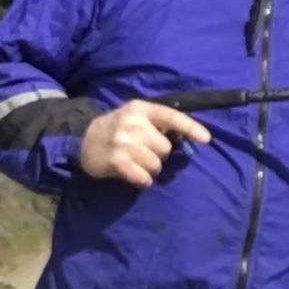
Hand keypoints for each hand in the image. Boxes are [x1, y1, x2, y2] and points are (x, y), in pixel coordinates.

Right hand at [78, 100, 210, 188]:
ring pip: (156, 164)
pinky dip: (142, 180)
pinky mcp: (117, 161)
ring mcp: (123, 142)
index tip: (207, 139)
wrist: (82, 140)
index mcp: (140, 108)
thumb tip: (184, 141)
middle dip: (159, 155)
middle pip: (165, 148)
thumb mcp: (135, 118)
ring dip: (150, 169)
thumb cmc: (116, 129)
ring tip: (136, 163)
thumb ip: (157, 124)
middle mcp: (132, 123)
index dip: (191, 128)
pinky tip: (133, 174)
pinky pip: (143, 177)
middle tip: (144, 153)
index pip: (171, 116)